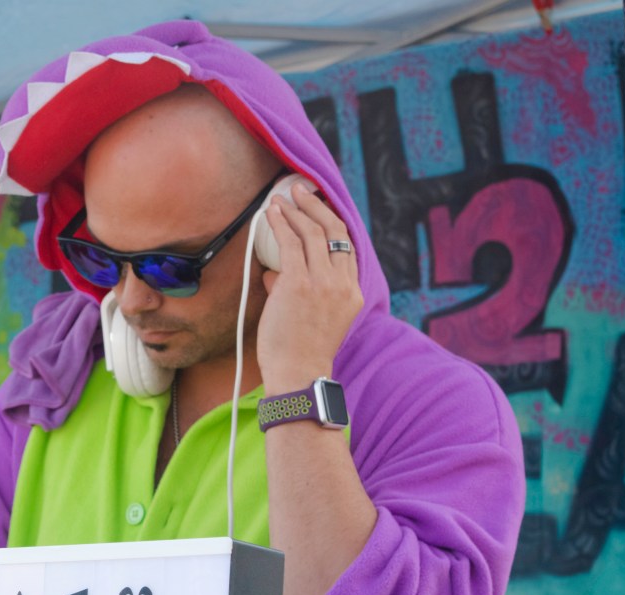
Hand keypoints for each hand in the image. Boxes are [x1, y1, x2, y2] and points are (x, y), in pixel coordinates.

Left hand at [255, 181, 363, 390]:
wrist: (297, 374)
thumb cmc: (299, 353)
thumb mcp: (311, 318)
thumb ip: (297, 290)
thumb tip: (275, 272)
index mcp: (352, 293)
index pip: (346, 247)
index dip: (332, 222)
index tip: (319, 208)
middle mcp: (342, 284)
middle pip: (334, 232)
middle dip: (316, 206)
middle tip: (300, 191)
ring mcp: (322, 283)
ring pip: (312, 233)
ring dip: (296, 211)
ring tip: (282, 198)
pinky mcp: (299, 284)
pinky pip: (290, 244)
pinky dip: (280, 224)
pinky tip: (271, 213)